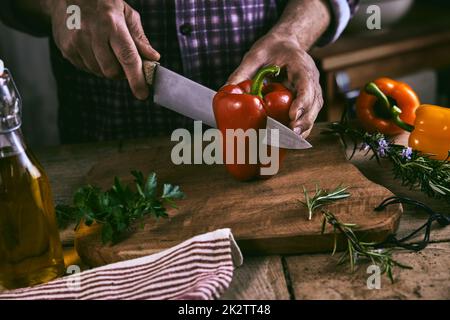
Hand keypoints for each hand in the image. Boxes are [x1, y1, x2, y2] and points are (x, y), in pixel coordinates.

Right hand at [44, 0, 159, 99]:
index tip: (142, 94)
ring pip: (99, 72)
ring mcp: (76, 42)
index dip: (136, 79)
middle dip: (121, 73)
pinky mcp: (66, 49)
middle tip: (123, 62)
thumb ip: (140, 38)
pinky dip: (95, 65)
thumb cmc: (104, 4)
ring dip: (108, 69)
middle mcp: (92, 33)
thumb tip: (153, 58)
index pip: (127, 58)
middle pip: (112, 71)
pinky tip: (93, 49)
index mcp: (112, 24)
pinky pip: (86, 69)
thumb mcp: (126, 14)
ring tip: (106, 50)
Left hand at [228, 34, 323, 137]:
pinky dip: (301, 126)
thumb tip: (225, 90)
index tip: (292, 116)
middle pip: (314, 102)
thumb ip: (242, 71)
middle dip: (304, 121)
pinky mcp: (307, 98)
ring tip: (291, 141)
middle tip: (291, 134)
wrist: (286, 43)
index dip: (302, 102)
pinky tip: (290, 139)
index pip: (306, 85)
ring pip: (314, 111)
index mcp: (300, 66)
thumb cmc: (272, 48)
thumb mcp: (255, 55)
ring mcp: (312, 89)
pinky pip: (308, 114)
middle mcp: (311, 79)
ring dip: (304, 127)